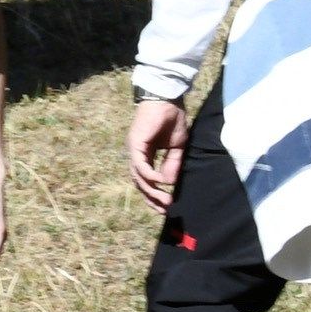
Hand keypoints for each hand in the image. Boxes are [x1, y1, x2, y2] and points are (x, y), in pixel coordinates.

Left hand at [125, 94, 186, 209]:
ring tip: (166, 201)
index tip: (166, 207)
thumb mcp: (176, 147)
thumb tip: (170, 182)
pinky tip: (161, 182)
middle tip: (165, 210)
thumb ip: (172, 164)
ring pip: (138, 176)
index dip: (154, 194)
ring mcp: (134, 149)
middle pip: (139, 182)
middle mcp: (137, 154)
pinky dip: (150, 175)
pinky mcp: (135, 143)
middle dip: (152, 198)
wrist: (168, 100)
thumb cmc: (171, 120)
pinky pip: (140, 164)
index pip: (145, 180)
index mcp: (145, 155)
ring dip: (151, 191)